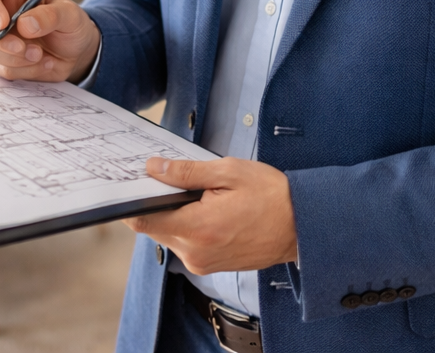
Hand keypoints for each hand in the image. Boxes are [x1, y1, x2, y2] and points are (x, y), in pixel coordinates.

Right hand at [0, 0, 101, 82]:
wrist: (77, 51)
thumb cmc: (71, 24)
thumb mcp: (70, 14)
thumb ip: (51, 15)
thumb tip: (25, 25)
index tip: (4, 23)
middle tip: (21, 48)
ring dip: (16, 57)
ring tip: (41, 55)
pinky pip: (0, 68)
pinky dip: (23, 70)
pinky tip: (42, 63)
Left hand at [126, 157, 298, 274]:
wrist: (303, 227)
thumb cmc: (271, 197)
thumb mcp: (228, 172)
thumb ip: (186, 172)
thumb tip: (154, 168)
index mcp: (197, 229)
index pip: (143, 220)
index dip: (132, 200)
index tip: (131, 183)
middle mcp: (195, 253)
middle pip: (154, 227)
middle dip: (156, 203)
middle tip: (167, 178)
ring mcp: (202, 263)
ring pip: (169, 236)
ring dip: (173, 215)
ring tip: (194, 193)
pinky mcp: (210, 266)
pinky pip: (185, 244)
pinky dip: (187, 226)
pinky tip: (204, 209)